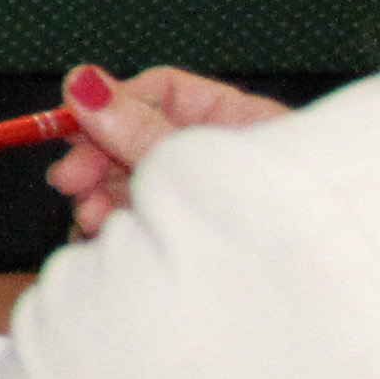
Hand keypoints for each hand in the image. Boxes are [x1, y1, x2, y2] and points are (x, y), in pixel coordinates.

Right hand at [51, 63, 286, 237]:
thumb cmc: (281, 217)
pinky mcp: (191, 240)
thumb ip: (139, 127)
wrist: (313, 294)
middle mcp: (217, 159)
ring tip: (93, 219)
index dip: (110, 102)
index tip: (72, 123)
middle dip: (96, 160)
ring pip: (134, 186)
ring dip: (101, 198)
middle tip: (66, 180)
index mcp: (237, 121)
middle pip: (136, 139)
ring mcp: (205, 201)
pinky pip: (142, 224)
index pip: (162, 91)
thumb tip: (82, 84)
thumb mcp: (199, 162)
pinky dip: (117, 230)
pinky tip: (105, 241)